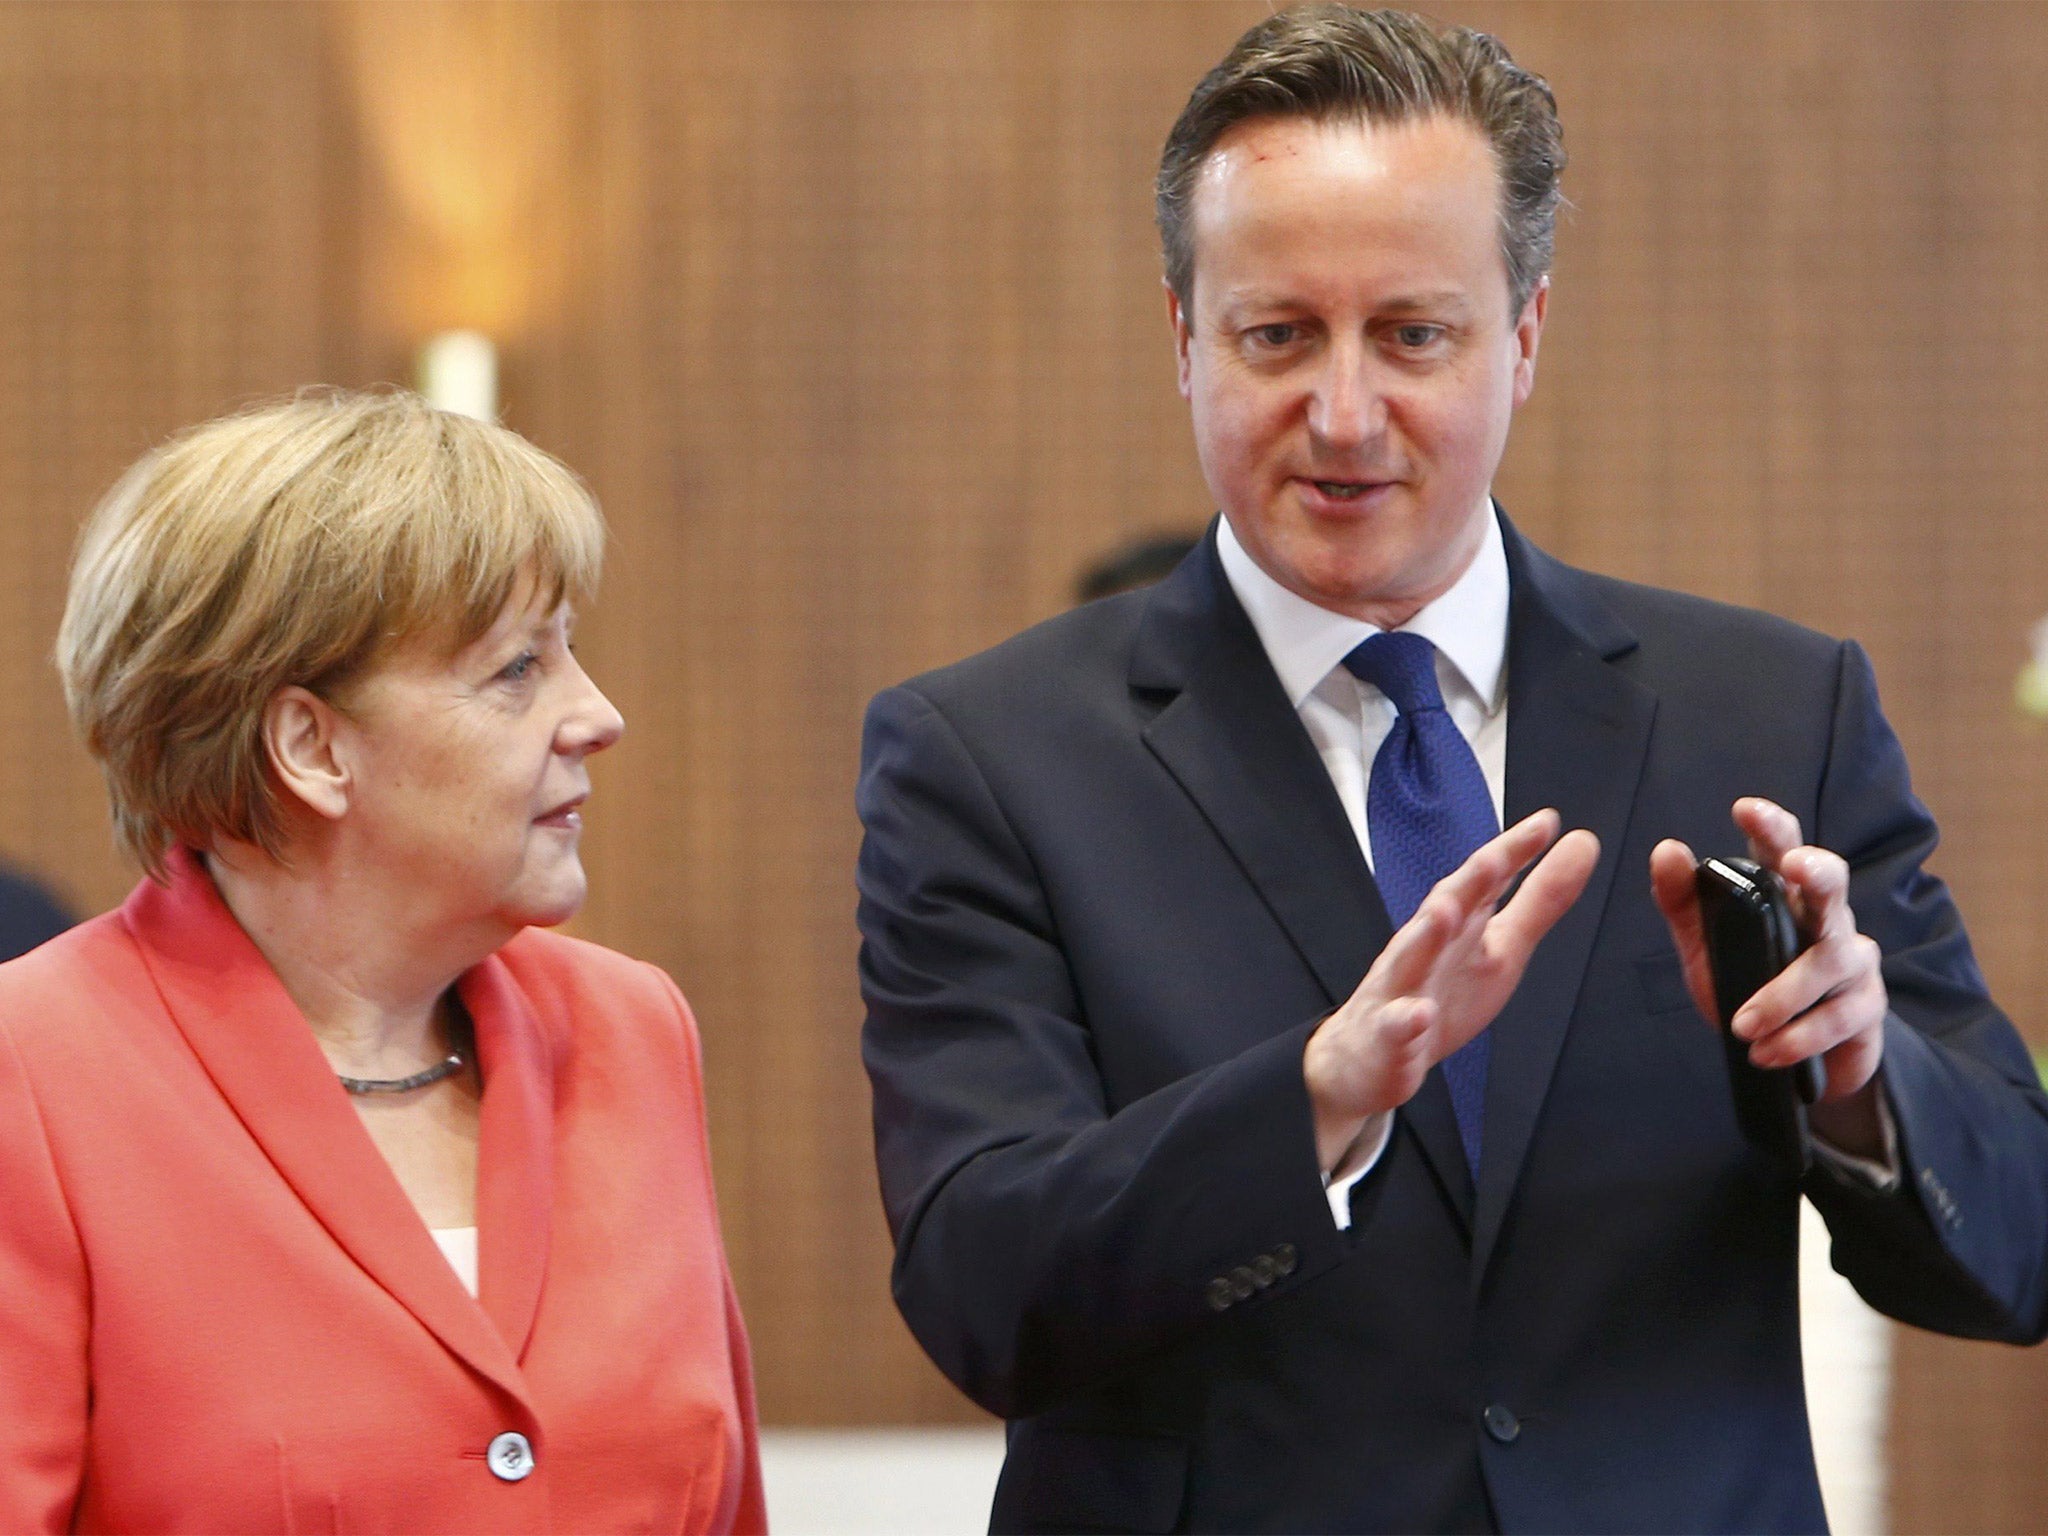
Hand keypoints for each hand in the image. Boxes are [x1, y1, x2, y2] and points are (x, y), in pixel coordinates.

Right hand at [1304, 810, 1600, 1170]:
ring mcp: (1401, 990)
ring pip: (1410, 958)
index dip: (1512, 854)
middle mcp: (1426, 947)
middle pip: (1444, 908)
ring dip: (1426, 935)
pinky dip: (1405, 1021)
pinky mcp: (1388, 1037)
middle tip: (1494, 859)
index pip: (1484, 882)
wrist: (1373, 1055)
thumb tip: (1582, 844)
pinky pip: (1394, 1028)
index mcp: (1458, 925)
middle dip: (1466, 883)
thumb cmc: (1439, 993)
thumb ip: (1541, 900)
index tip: (1544, 825)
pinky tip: (1419, 1015)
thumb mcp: (1502, 948)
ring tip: (1444, 914)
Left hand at [1648, 798, 1887, 1155]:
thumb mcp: (1705, 945)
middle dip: (1817, 871)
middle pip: (1832, 884)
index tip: (1745, 809)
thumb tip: (1666, 850)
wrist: (1791, 1059)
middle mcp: (1825, 918)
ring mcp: (1853, 961)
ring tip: (1742, 1027)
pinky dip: (1799, 1036)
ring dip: (1783, 996)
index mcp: (1784, 895)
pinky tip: (1767, 1052)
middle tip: (1796, 867)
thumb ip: (1683, 902)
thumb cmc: (1748, 984)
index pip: (1780, 849)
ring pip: (1830, 961)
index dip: (1769, 827)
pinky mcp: (1867, 1008)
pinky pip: (1840, 1016)